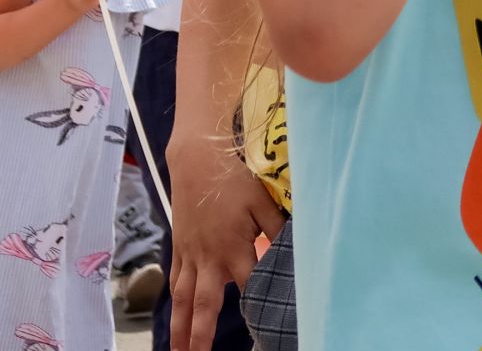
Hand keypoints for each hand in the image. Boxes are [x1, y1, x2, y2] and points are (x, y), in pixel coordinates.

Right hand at [168, 137, 287, 350]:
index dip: (255, 307)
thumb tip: (293, 251)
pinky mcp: (180, 248)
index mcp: (234, 248)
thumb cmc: (234, 180)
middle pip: (205, 304)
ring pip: (183, 299)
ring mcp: (190, 255)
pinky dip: (175, 302)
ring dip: (180, 327)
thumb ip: (278, 229)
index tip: (264, 327)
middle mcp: (209, 258)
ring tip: (178, 350)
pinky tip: (176, 315)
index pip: (248, 286)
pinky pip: (176, 281)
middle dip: (201, 335)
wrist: (195, 161)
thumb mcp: (263, 201)